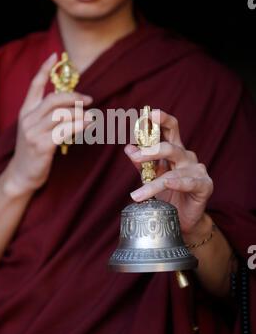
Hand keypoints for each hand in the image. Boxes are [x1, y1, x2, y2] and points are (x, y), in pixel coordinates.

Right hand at [6, 53, 92, 195]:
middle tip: (89, 100)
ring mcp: (32, 133)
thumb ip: (48, 114)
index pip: (34, 85)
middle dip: (74, 97)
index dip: (44, 69)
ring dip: (79, 113)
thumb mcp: (36, 128)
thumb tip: (71, 101)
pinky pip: (63, 130)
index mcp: (25, 111)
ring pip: (61, 115)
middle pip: (53, 99)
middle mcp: (27, 119)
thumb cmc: (33, 150)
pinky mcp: (41, 146)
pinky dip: (78, 125)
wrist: (21, 175)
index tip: (54, 56)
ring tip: (92, 117)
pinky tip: (87, 125)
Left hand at [124, 110, 213, 235]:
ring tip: (136, 194)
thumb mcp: (152, 178)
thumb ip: (142, 163)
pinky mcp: (205, 185)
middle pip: (171, 146)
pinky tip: (168, 183)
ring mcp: (196, 170)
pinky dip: (177, 183)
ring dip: (153, 183)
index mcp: (174, 150)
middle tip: (136, 157)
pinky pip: (189, 182)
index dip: (161, 119)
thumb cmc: (168, 195)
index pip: (170, 128)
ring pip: (173, 172)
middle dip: (152, 150)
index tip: (148, 114)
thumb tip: (128, 148)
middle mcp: (186, 157)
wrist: (183, 219)